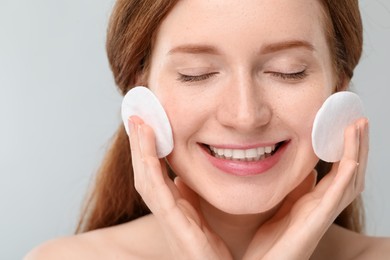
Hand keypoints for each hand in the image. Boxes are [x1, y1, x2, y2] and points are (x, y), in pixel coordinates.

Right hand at [128, 116, 232, 259]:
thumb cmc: (212, 252)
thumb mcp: (202, 219)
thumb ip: (190, 198)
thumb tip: (182, 177)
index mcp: (175, 210)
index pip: (155, 175)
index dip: (148, 151)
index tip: (146, 125)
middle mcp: (168, 214)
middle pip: (146, 173)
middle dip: (140, 145)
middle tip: (136, 116)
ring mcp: (170, 221)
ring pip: (147, 180)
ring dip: (141, 150)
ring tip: (138, 124)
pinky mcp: (177, 229)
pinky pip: (158, 193)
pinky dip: (150, 167)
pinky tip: (148, 147)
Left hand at [243, 118, 368, 259]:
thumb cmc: (271, 240)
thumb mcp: (283, 205)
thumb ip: (297, 189)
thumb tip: (307, 170)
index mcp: (314, 199)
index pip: (336, 168)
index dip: (343, 147)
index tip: (343, 123)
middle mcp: (323, 203)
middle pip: (348, 169)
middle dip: (356, 144)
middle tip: (358, 118)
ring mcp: (323, 212)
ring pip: (349, 177)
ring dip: (356, 151)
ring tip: (359, 125)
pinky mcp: (319, 220)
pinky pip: (338, 195)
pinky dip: (347, 175)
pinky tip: (352, 159)